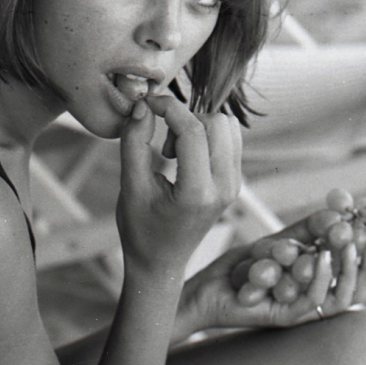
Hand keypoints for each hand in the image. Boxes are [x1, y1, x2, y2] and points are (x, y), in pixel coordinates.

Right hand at [116, 93, 241, 278]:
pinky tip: (187, 156)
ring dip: (198, 126)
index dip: (169, 107)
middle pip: (216, 122)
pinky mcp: (235, 182)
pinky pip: (230, 138)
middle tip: (163, 147)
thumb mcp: (130, 186)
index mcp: (197, 193)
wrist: (161, 261)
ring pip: (227, 126)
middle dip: (184, 120)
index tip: (148, 103)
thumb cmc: (140, 229)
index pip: (192, 131)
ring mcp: (234, 185)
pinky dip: (207, 135)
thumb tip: (143, 106)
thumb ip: (134, 142)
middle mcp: (224, 188)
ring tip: (175, 153)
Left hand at [175, 216, 365, 335]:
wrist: (204, 287)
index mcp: (314, 285)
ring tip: (343, 241)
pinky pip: (311, 302)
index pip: (353, 273)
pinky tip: (319, 257)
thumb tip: (336, 211)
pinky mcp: (284, 318)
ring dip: (344, 268)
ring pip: (337, 297)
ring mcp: (300, 311)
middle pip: (353, 287)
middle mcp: (311, 300)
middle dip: (363, 260)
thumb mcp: (276, 242)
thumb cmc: (239, 267)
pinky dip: (319, 279)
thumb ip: (305, 231)